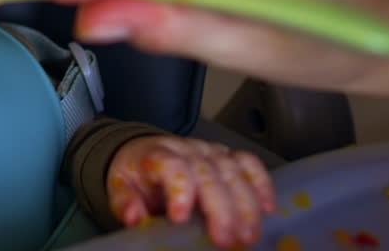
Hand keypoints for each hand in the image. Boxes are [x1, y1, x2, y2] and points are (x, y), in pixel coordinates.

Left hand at [107, 136, 274, 247]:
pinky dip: (262, 184)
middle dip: (220, 208)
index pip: (172, 165)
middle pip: (208, 172)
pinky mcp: (226, 156)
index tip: (179, 218)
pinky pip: (249, 163)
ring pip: (233, 170)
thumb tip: (134, 217)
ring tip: (248, 235)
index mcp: (155, 155)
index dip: (179, 189)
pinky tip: (268, 208)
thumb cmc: (136, 177)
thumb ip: (124, 203)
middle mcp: (185, 149)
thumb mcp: (120, 190)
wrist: (143, 155)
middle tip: (226, 239)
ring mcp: (209, 150)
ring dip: (245, 204)